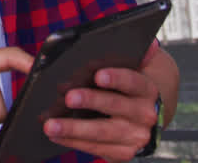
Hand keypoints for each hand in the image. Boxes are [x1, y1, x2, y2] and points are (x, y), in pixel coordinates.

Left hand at [43, 66, 158, 162]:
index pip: (133, 81)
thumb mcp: (129, 68)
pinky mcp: (123, 152)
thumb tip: (132, 46)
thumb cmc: (125, 86)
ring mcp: (135, 136)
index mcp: (147, 89)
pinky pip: (96, 148)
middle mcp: (145, 114)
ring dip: (74, 128)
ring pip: (103, 132)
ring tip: (50, 125)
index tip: (98, 75)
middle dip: (91, 101)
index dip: (117, 78)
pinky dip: (73, 141)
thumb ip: (122, 58)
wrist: (144, 116)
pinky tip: (55, 134)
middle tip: (68, 97)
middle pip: (116, 106)